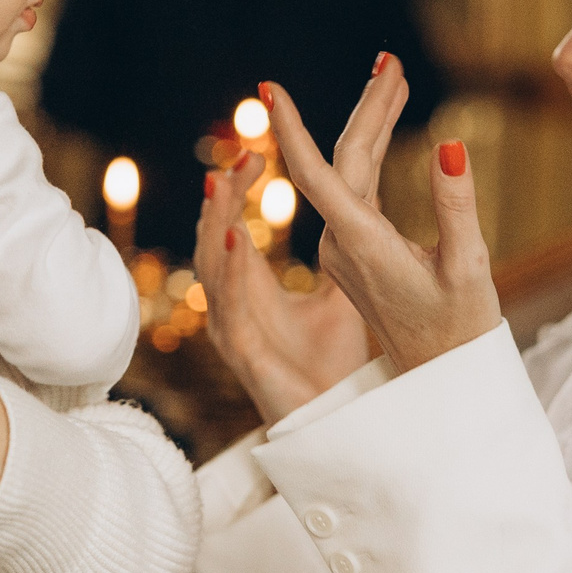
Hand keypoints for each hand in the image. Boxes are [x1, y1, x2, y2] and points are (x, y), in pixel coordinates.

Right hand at [194, 151, 373, 422]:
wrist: (339, 423)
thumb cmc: (330, 365)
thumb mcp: (339, 296)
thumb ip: (340, 252)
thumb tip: (359, 205)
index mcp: (251, 287)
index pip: (234, 225)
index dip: (239, 188)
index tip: (254, 149)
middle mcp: (232, 304)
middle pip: (216, 238)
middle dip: (224, 195)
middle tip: (242, 154)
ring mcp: (231, 329)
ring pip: (212, 267)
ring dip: (217, 223)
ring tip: (224, 181)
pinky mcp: (243, 355)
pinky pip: (229, 308)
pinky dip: (230, 272)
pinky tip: (237, 239)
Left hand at [264, 56, 501, 372]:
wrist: (439, 379)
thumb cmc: (460, 329)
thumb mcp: (468, 267)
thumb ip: (456, 205)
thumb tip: (449, 146)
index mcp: (361, 245)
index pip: (316, 176)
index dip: (290, 130)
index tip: (267, 90)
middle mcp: (341, 244)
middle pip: (345, 161)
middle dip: (368, 107)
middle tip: (389, 58)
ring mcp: (343, 249)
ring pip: (350, 173)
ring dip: (373, 124)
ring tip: (394, 76)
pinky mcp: (353, 252)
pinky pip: (356, 190)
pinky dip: (374, 153)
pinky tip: (388, 126)